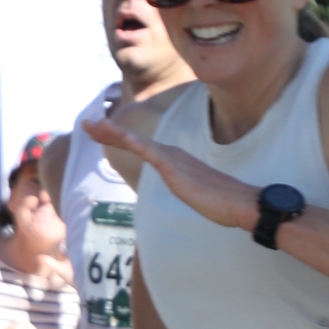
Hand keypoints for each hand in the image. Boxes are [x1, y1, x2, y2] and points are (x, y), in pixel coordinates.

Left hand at [82, 113, 254, 232]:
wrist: (241, 203)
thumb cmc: (223, 202)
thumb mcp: (195, 193)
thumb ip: (186, 188)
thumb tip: (184, 191)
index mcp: (175, 160)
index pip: (142, 147)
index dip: (120, 139)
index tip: (102, 133)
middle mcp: (172, 154)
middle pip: (134, 140)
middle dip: (109, 132)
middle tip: (88, 125)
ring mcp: (172, 159)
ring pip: (135, 142)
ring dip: (112, 132)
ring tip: (93, 125)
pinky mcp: (173, 167)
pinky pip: (146, 151)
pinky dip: (129, 140)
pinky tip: (115, 134)